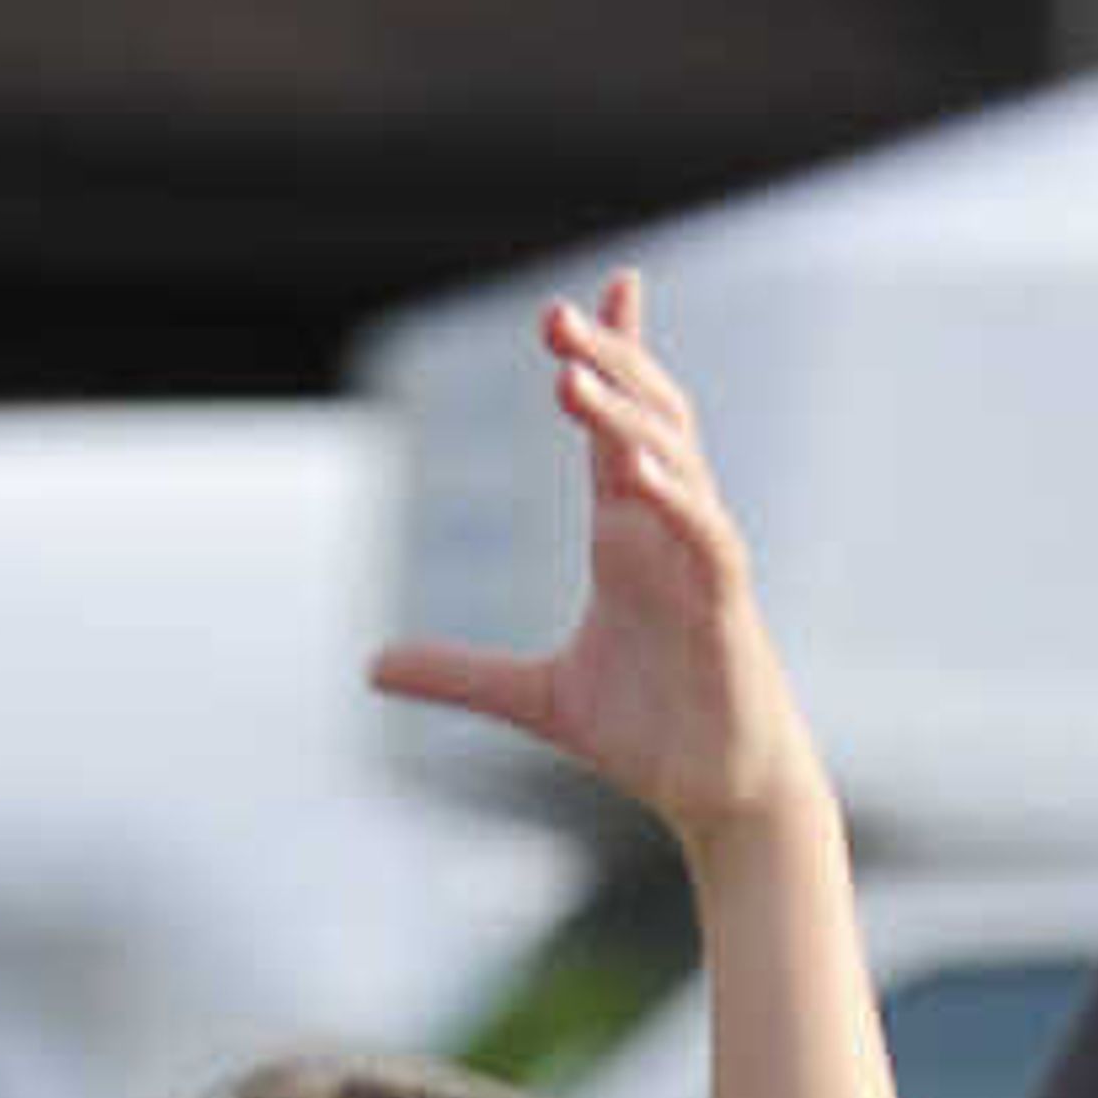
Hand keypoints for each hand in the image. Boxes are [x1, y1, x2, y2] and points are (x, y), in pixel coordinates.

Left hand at [371, 278, 811, 847]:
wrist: (716, 791)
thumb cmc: (646, 734)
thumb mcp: (533, 700)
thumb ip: (459, 675)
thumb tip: (372, 667)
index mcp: (626, 540)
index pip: (614, 429)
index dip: (602, 361)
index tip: (571, 307)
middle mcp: (665, 532)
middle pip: (641, 420)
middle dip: (605, 362)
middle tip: (552, 316)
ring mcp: (699, 560)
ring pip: (672, 459)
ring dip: (623, 415)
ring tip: (568, 377)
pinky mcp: (725, 603)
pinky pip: (704, 533)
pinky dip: (675, 498)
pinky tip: (635, 468)